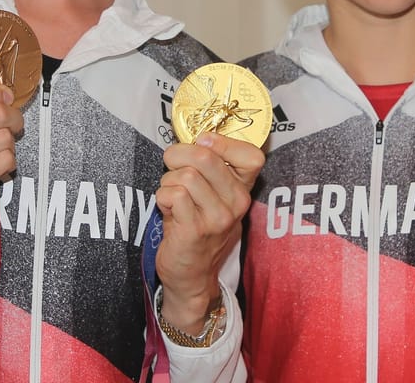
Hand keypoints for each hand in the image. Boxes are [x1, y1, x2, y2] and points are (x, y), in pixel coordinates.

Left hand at [154, 133, 263, 332]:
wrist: (191, 276)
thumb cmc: (197, 228)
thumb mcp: (214, 198)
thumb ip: (210, 169)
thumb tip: (193, 138)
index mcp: (243, 190)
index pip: (252, 155)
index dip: (222, 142)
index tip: (202, 144)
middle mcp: (236, 203)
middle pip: (206, 157)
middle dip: (178, 156)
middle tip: (172, 167)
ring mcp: (218, 218)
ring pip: (185, 176)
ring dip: (168, 182)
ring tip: (171, 197)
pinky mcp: (196, 230)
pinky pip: (173, 194)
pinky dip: (162, 197)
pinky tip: (168, 210)